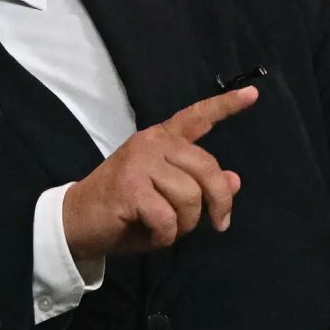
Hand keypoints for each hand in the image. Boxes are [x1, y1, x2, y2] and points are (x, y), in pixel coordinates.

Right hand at [62, 86, 258, 260]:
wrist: (77, 220)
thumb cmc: (124, 209)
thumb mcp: (167, 197)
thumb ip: (199, 185)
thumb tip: (234, 180)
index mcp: (160, 139)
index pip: (195, 117)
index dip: (225, 106)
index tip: (253, 93)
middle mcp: (151, 143)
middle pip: (208, 169)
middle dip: (219, 203)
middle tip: (219, 225)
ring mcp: (139, 162)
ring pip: (191, 197)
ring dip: (186, 224)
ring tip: (167, 228)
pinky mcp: (131, 187)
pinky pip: (169, 218)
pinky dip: (166, 236)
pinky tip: (152, 235)